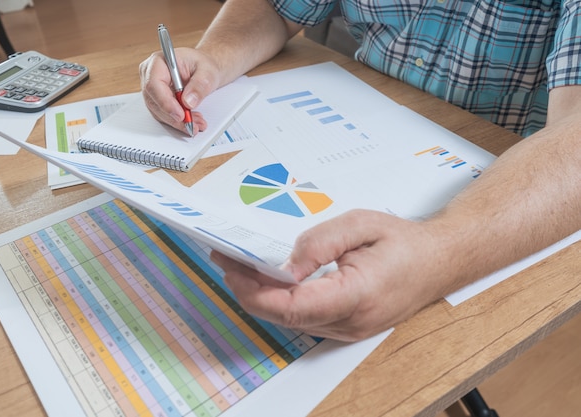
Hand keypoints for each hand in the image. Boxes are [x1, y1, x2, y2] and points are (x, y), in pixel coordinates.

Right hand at [139, 48, 220, 134]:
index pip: (153, 84)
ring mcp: (153, 89)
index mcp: (159, 62)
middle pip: (154, 101)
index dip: (165, 102)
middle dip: (174, 116)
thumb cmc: (203, 65)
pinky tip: (191, 121)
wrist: (204, 70)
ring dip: (177, 121)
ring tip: (196, 123)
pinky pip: (164, 115)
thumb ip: (199, 85)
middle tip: (192, 124)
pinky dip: (178, 121)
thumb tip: (188, 102)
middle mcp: (151, 75)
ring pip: (159, 111)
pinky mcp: (157, 100)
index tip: (180, 115)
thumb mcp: (207, 72)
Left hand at [210, 209, 450, 341]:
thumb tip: (284, 265)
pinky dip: (280, 301)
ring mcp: (348, 329)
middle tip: (227, 262)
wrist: (438, 262)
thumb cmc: (404, 242)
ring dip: (262, 296)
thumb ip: (319, 243)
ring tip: (241, 267)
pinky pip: (304, 319)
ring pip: (291, 322)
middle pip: (286, 318)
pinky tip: (268, 281)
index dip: (257, 292)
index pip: (295, 307)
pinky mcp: (345, 326)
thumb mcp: (361, 224)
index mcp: (358, 295)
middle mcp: (351, 321)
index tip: (233, 270)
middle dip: (250, 291)